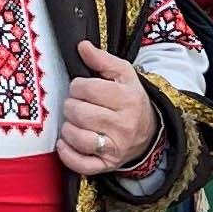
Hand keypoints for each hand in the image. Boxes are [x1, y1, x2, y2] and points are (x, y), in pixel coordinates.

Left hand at [57, 41, 157, 176]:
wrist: (147, 133)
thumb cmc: (130, 100)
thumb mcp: (123, 75)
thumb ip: (102, 59)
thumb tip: (81, 46)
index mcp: (127, 99)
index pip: (87, 89)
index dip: (77, 86)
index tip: (81, 88)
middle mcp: (123, 125)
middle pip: (79, 113)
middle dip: (71, 106)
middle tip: (77, 105)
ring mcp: (114, 147)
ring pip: (77, 137)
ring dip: (68, 128)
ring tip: (74, 122)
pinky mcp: (106, 165)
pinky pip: (80, 164)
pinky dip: (67, 154)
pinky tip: (64, 143)